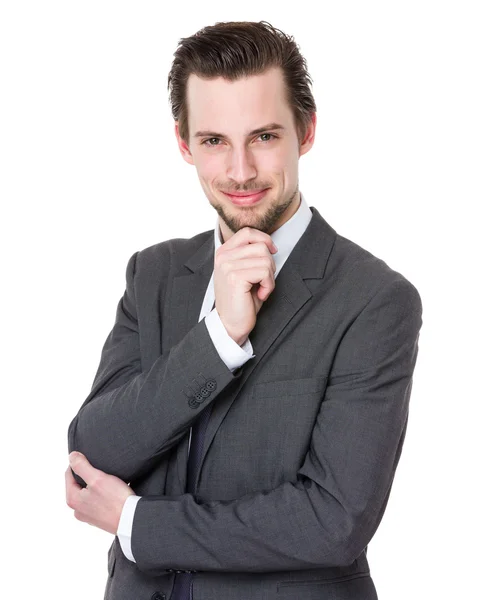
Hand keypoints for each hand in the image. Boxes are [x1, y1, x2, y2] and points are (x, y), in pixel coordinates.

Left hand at [65, 451, 135, 534]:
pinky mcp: (98, 518)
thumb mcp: (97, 478)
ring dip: (96, 485)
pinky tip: (111, 493)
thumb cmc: (115, 500)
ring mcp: (88, 515)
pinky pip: (96, 501)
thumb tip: (71, 456)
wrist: (131, 520)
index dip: (80, 463)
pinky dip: (102, 494)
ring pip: (88, 493)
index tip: (92, 460)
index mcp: (73, 499)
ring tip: (108, 481)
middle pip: (78, 484)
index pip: (69, 474)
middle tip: (102, 472)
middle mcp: (77, 509)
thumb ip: (81, 466)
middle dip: (88, 475)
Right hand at [214, 227, 277, 343]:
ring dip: (270, 276)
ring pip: (265, 259)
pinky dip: (268, 285)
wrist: (230, 324)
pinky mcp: (235, 277)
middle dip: (269, 264)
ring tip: (261, 289)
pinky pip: (264, 272)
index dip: (264, 239)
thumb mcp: (246, 272)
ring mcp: (227, 266)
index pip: (247, 232)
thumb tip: (270, 245)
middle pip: (260, 246)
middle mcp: (223, 256)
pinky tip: (260, 295)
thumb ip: (252, 255)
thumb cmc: (242, 300)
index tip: (272, 252)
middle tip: (263, 281)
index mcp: (224, 252)